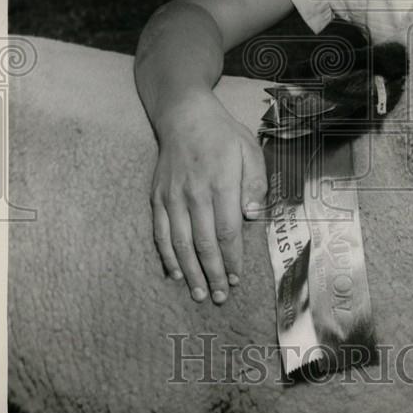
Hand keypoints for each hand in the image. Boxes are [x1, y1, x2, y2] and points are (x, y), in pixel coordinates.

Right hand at [150, 90, 267, 303]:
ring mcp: (172, 197)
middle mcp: (194, 193)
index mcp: (221, 183)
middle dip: (213, 273)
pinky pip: (161, 233)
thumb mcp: (250, 150)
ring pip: (180, 243)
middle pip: (203, 243)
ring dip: (190, 272)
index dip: (232, 258)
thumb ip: (255, 183)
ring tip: (199, 293)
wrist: (184, 115)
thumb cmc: (223, 135)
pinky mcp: (157, 198)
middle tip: (219, 297)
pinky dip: (166, 256)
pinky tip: (174, 274)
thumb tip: (253, 216)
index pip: (227, 231)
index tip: (237, 278)